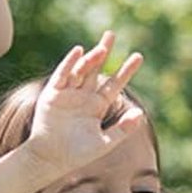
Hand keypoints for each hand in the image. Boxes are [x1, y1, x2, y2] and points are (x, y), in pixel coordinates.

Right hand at [28, 32, 144, 176]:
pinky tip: (79, 52)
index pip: (114, 84)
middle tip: (111, 34)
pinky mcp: (53, 94)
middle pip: (96, 69)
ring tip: (102, 49)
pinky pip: (62, 75)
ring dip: (90, 59)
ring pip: (81, 70)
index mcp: (97, 106)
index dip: (126, 71)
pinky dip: (69, 64)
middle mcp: (83, 96)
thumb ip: (122, 130)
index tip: (138, 57)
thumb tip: (141, 114)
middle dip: (103, 52)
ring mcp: (67, 94)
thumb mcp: (104, 143)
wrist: (50, 159)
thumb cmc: (77, 154)